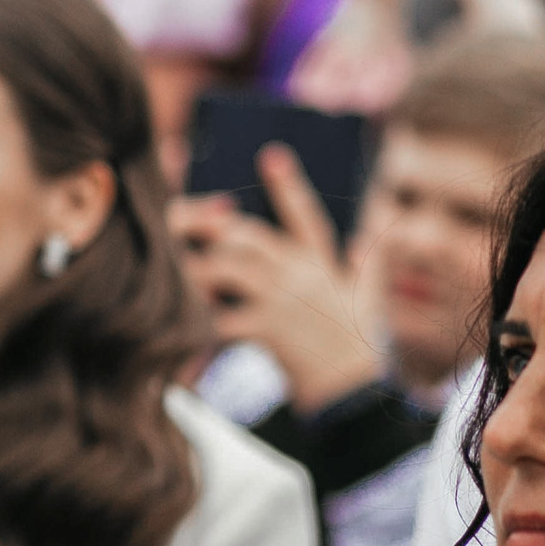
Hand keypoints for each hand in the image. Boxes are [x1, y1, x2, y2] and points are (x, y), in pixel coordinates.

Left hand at [167, 145, 380, 411]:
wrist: (349, 390)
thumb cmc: (350, 341)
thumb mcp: (364, 297)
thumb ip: (364, 266)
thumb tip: (369, 237)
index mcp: (322, 260)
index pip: (305, 214)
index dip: (288, 184)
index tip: (271, 155)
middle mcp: (301, 273)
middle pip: (247, 235)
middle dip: (208, 224)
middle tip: (178, 218)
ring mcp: (284, 300)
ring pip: (228, 267)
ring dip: (198, 266)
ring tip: (175, 268)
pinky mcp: (268, 329)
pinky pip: (222, 316)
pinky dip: (200, 315)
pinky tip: (186, 315)